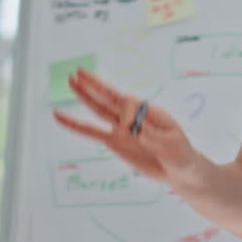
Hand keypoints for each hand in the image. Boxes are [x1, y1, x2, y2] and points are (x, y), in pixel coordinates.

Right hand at [53, 68, 200, 183]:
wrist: (180, 170)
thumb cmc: (180, 154)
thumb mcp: (171, 144)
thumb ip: (150, 135)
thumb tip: (128, 129)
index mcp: (149, 111)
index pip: (128, 104)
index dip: (125, 114)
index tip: (132, 132)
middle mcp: (132, 116)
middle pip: (109, 97)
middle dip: (94, 85)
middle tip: (77, 72)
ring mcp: (121, 128)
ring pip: (99, 110)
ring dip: (85, 96)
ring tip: (70, 82)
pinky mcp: (114, 142)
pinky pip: (91, 133)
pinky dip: (75, 125)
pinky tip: (60, 117)